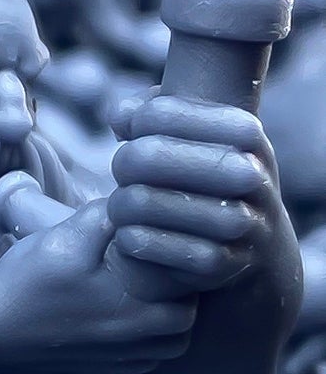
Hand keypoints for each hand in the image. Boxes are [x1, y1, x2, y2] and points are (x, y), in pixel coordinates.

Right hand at [0, 197, 196, 373]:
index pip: (192, 295)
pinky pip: (141, 364)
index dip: (187, 269)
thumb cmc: (24, 286)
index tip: (170, 249)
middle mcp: (132, 343)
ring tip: (148, 298)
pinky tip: (123, 321)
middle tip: (161, 272)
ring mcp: (116, 362)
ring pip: (166, 350)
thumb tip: (134, 199)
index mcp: (135, 311)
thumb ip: (104, 217)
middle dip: (182, 299)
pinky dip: (143, 346)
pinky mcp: (99, 371)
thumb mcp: (63, 240)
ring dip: (165, 326)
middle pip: (183, 327)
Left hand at [106, 93, 282, 291]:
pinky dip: (127, 238)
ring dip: (118, 205)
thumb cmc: (206, 174)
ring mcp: (239, 223)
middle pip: (145, 155)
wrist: (255, 243)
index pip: (158, 113)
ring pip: (139, 202)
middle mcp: (250, 175)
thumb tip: (120, 120)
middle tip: (124, 176)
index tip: (137, 137)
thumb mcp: (193, 133)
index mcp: (245, 133)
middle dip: (123, 164)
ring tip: (123, 206)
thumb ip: (147, 109)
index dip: (134, 124)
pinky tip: (132, 234)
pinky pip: (144, 242)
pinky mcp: (218, 264)